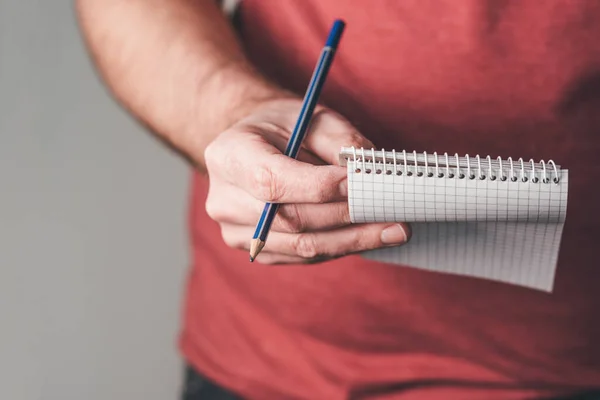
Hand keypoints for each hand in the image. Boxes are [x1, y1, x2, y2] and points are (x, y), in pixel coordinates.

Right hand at [204, 97, 410, 263]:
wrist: (255, 148)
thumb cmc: (283, 128)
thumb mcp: (311, 117)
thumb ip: (340, 140)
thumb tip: (372, 173)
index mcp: (229, 156)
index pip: (272, 180)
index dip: (319, 187)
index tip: (361, 185)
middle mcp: (224, 199)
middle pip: (291, 219)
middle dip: (348, 217)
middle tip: (394, 214)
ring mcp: (236, 231)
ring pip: (301, 246)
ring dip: (353, 240)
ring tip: (394, 231)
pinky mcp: (255, 250)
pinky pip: (302, 256)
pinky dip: (339, 247)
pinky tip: (368, 237)